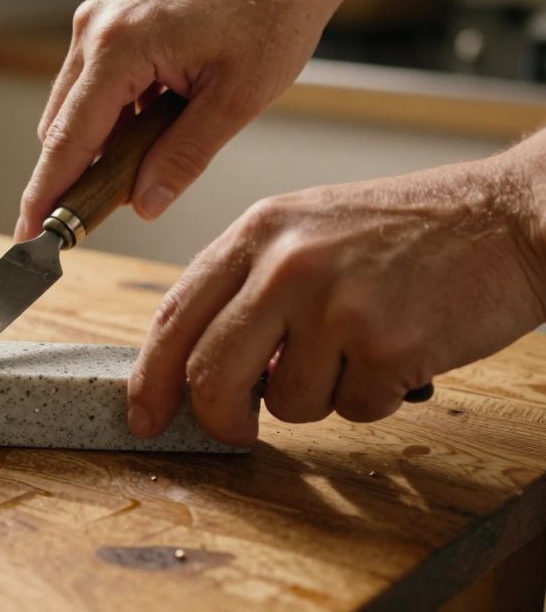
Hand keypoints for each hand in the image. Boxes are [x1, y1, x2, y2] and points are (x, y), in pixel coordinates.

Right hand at [14, 0, 348, 239]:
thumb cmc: (271, 16)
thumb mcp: (236, 100)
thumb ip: (183, 157)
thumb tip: (143, 205)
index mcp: (120, 46)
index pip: (69, 138)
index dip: (47, 194)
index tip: (29, 236)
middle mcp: (96, 29)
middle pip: (61, 126)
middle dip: (75, 174)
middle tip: (102, 214)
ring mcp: (99, 20)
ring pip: (74, 107)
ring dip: (98, 142)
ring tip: (147, 160)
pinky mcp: (110, 20)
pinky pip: (92, 83)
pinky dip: (110, 115)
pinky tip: (151, 124)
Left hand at [127, 151, 545, 446]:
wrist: (505, 218)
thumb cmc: (405, 229)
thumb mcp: (306, 231)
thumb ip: (248, 289)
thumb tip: (202, 369)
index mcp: (257, 232)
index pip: (174, 316)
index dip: (149, 378)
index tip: (142, 415)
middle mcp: (286, 265)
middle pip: (210, 372)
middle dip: (218, 417)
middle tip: (236, 430)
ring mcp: (335, 305)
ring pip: (286, 403)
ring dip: (318, 397)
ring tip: (359, 346)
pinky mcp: (387, 345)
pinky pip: (354, 410)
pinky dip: (373, 397)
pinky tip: (399, 350)